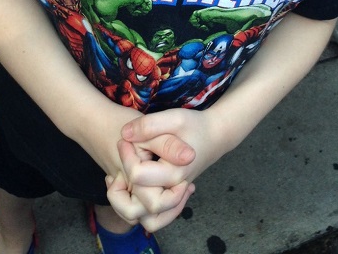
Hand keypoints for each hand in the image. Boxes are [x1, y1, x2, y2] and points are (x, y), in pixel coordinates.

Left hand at [107, 108, 224, 230]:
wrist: (214, 136)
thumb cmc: (194, 126)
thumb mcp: (173, 118)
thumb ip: (150, 125)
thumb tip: (124, 134)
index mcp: (174, 173)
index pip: (138, 176)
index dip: (126, 156)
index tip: (125, 139)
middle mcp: (174, 191)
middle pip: (138, 204)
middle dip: (125, 180)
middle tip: (126, 158)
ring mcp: (174, 197)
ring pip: (149, 220)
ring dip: (130, 205)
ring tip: (123, 179)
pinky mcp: (171, 197)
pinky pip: (155, 218)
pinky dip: (142, 209)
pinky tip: (133, 185)